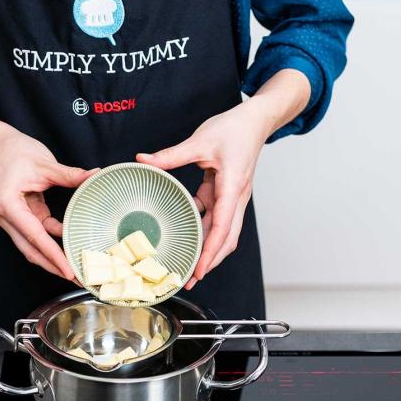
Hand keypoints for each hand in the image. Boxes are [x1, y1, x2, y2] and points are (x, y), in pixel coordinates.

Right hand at [0, 127, 94, 278]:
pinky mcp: (20, 217)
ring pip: (32, 246)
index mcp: (8, 205)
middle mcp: (6, 217)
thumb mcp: (45, 163)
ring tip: (74, 268)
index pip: (33, 236)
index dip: (52, 255)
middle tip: (75, 278)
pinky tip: (68, 246)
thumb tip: (93, 176)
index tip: (67, 270)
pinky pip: (37, 234)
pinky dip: (52, 242)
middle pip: (30, 249)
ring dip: (52, 257)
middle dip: (52, 265)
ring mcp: (11, 219)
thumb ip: (70, 175)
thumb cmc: (15, 152)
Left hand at [136, 98, 271, 288]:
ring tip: (189, 266)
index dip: (210, 252)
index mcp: (232, 188)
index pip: (222, 228)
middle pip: (227, 239)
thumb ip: (170, 155)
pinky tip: (187, 235)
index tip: (200, 271)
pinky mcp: (226, 194)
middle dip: (210, 261)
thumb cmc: (235, 129)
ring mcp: (232, 198)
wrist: (256, 120)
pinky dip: (204, 230)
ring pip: (223, 232)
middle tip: (190, 279)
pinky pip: (216, 218)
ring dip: (208, 250)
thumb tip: (143, 160)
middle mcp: (236, 198)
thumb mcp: (200, 140)